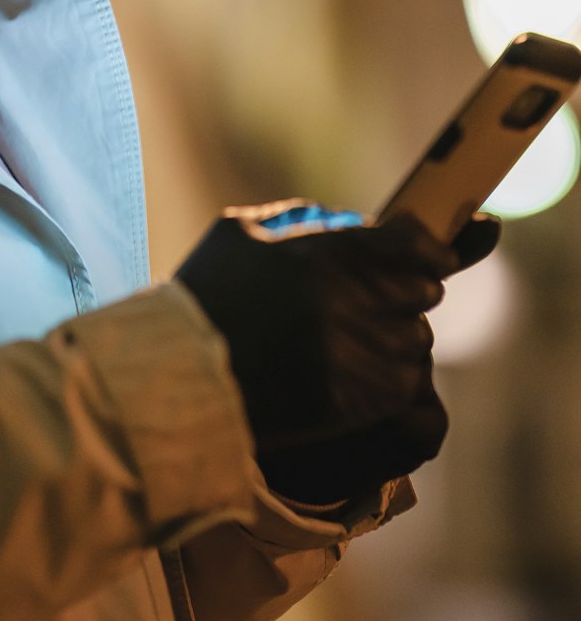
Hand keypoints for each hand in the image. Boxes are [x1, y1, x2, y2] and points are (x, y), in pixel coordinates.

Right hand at [175, 202, 498, 457]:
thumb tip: (336, 220)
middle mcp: (347, 302)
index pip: (414, 243)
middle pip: (423, 292)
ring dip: (396, 338)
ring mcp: (355, 354)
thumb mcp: (236, 234)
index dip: (433, 249)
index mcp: (323, 254)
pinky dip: (389, 378)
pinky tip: (353, 373)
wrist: (182, 379)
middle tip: (376, 301)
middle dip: (406, 293)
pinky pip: (404, 385)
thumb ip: (292, 218)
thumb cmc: (204, 300)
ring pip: (416, 341)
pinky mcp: (357, 402)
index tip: (438, 257)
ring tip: (355, 341)